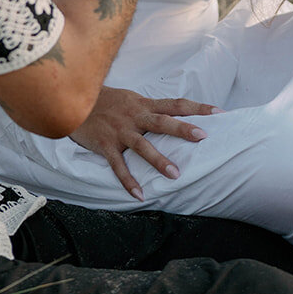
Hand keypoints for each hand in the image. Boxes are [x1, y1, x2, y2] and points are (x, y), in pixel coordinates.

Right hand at [69, 85, 217, 199]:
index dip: (197, 107)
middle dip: (183, 128)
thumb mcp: (129, 98)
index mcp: (142, 103)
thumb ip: (148, 107)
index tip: (219, 113)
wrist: (73, 99)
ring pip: (143, 145)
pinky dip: (128, 181)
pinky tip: (140, 196)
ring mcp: (119, 130)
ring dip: (159, 160)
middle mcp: (134, 115)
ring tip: (176, 174)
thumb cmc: (104, 100)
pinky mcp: (105, 145)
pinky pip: (118, 165)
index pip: (175, 103)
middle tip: (203, 136)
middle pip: (162, 121)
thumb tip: (172, 114)